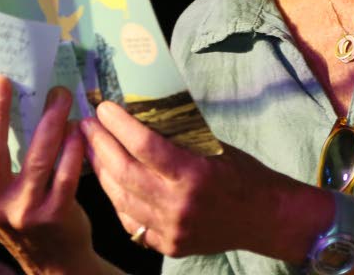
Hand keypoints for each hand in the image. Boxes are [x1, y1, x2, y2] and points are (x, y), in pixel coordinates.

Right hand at [0, 72, 110, 274]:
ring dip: (49, 121)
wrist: (50, 260)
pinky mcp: (54, 215)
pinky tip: (77, 126)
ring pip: (36, 158)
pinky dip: (73, 147)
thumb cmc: (17, 213)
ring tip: (58, 93)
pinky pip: (65, 174)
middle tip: (1, 78)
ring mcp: (22, 211)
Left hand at [80, 101, 324, 260]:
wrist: (266, 219)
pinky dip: (117, 200)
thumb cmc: (243, 175)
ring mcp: (171, 229)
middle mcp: (178, 205)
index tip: (104, 109)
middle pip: (125, 172)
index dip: (119, 125)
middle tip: (87, 125)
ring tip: (91, 150)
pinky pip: (131, 222)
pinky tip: (108, 181)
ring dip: (101, 172)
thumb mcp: (215, 147)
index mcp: (193, 174)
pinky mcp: (168, 245)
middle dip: (101, 146)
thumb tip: (142, 114)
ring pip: (121, 199)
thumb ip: (179, 138)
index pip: (145, 146)